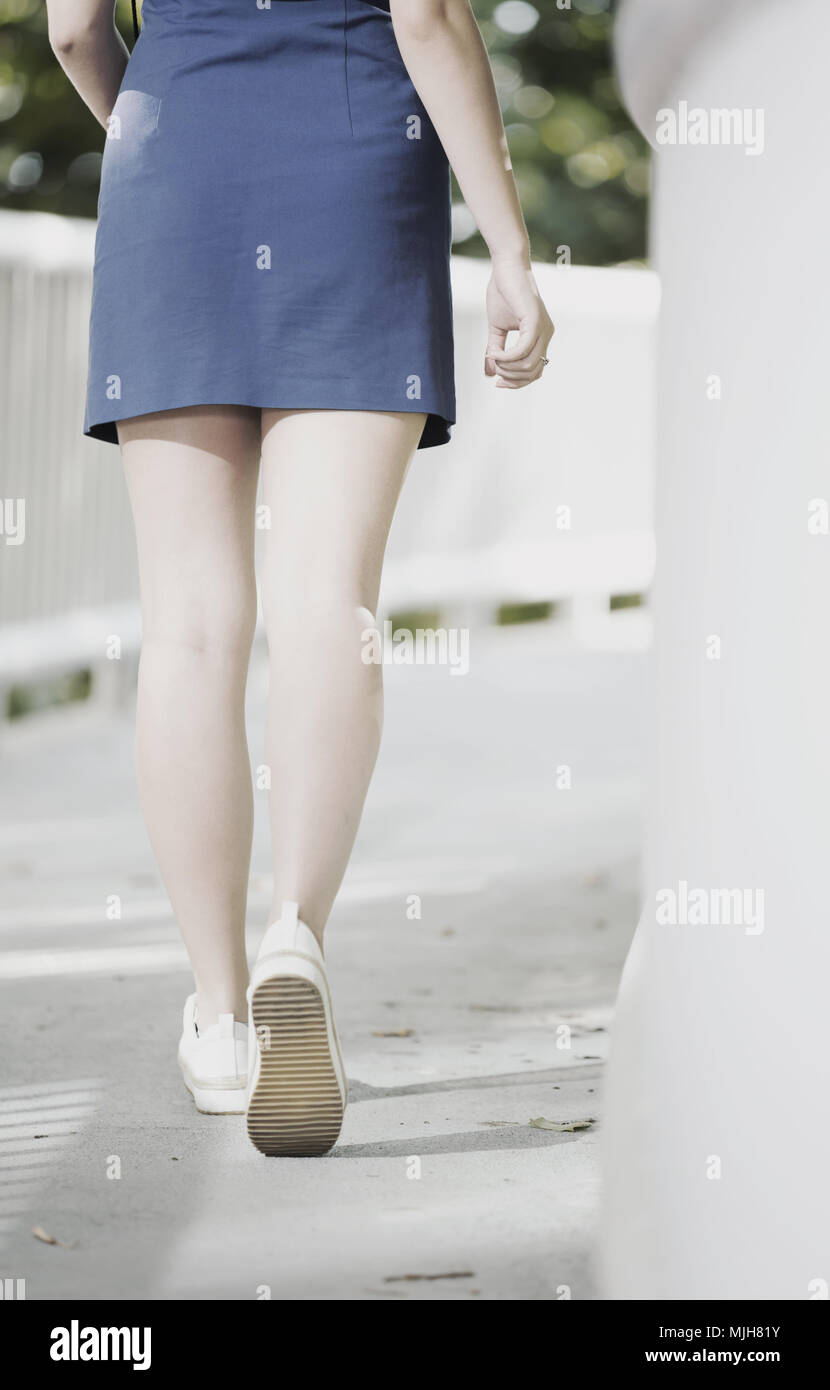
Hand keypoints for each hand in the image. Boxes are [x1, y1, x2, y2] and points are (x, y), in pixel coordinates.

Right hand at [484, 258, 553, 388]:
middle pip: (533, 373)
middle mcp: (546, 334)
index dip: (517, 382)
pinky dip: (506, 357)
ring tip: (492, 357)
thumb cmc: (503, 293)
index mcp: (541, 337)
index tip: (497, 382)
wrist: (506, 267)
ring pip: (528, 365)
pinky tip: (494, 353)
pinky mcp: (534, 322)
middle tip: (494, 370)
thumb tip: (488, 373)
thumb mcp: (496, 329)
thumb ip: (495, 350)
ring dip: (507, 367)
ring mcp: (543, 328)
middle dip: (511, 377)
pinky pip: (522, 350)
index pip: (535, 372)